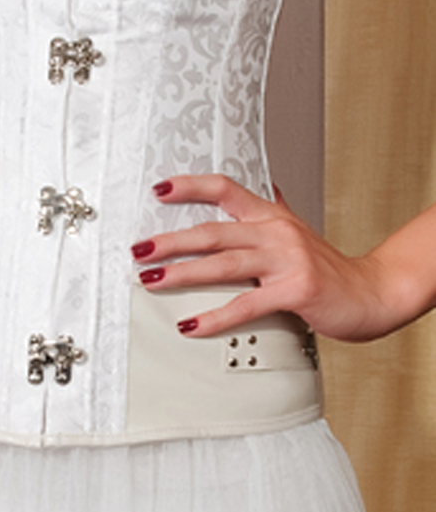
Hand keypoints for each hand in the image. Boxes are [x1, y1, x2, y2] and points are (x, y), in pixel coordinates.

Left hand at [132, 174, 400, 342]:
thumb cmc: (328, 268)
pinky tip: (190, 324)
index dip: (190, 186)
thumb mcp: (296, 230)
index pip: (225, 189)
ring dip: (181, 273)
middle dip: (170, 240)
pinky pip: (246, 304)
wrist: (372, 294)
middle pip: (213, 230)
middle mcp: (276, 231)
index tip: (158, 190)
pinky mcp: (295, 291)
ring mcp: (286, 260)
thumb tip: (259, 186)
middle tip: (139, 249)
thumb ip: (272, 210)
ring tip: (150, 281)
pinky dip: (214, 316)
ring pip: (223, 263)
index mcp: (271, 215)